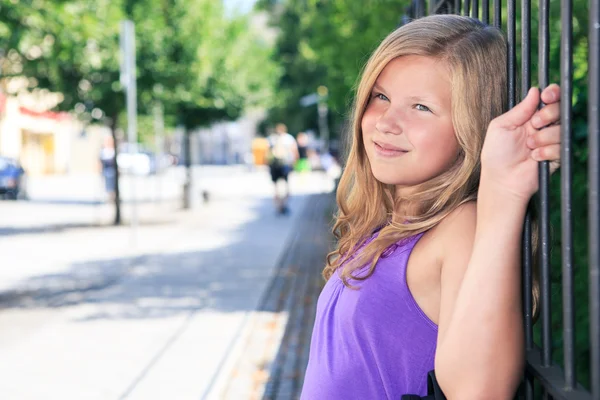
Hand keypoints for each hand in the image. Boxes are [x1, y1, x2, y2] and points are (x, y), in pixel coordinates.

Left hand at [480, 84, 560, 201]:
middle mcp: (541, 126)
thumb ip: (519, 109)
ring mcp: (550, 141)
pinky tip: (534, 157)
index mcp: (528, 116)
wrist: (501, 179)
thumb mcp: (501, 127)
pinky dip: (546, 151)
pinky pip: (561, 147)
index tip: (547, 96)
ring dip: (543, 137)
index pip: (548, 98)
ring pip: (561, 128)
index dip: (552, 93)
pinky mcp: (556, 156)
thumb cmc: (496, 154)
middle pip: (559, 109)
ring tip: (529, 146)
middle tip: (535, 124)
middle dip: (548, 114)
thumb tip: (535, 90)